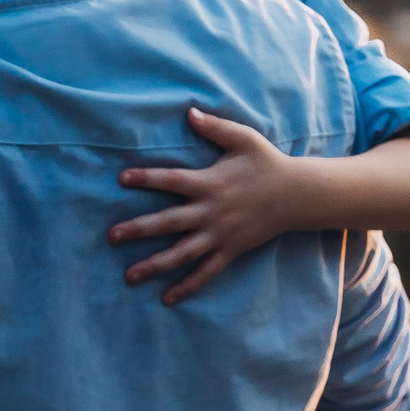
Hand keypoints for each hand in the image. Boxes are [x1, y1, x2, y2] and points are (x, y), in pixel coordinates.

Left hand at [106, 107, 302, 303]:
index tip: (121, 178)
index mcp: (211, 183)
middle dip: (139, 229)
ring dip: (155, 265)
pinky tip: (167, 298)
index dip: (147, 178)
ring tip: (129, 276)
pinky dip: (188, 286)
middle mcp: (212, 212)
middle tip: (111, 236)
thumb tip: (189, 112)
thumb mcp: (244, 139)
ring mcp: (220, 235)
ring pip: (183, 254)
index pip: (172, 180)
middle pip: (169, 222)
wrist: (298, 195)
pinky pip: (207, 272)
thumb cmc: (267, 163)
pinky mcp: (230, 251)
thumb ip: (215, 127)